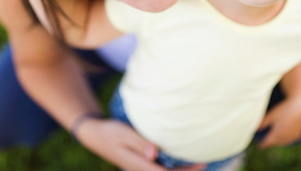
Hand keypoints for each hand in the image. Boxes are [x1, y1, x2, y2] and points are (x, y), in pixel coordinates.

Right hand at [77, 118, 205, 170]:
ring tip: (199, 161)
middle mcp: (142, 169)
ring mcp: (142, 167)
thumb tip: (154, 154)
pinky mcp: (142, 162)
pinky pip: (161, 167)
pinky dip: (173, 164)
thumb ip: (140, 143)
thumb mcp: (124, 134)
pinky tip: (181, 157)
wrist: (96, 135)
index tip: (201, 163)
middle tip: (205, 162)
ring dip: (181, 169)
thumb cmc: (111, 132)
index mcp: (139, 165)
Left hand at [257, 97, 300, 148]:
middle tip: (266, 143)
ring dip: (279, 142)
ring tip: (275, 140)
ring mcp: (293, 136)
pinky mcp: (300, 133)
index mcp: (276, 135)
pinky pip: (292, 139)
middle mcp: (284, 138)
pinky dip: (288, 139)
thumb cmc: (284, 110)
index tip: (259, 146)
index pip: (267, 143)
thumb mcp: (271, 115)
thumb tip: (255, 129)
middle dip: (271, 143)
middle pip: (276, 143)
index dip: (262, 145)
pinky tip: (287, 136)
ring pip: (284, 142)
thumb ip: (263, 123)